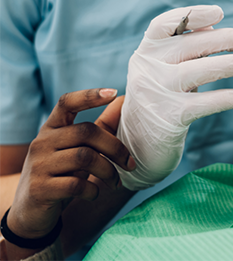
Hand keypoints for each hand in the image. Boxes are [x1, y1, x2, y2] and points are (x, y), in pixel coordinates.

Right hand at [7, 89, 135, 240]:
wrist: (29, 213)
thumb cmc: (61, 174)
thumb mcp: (76, 148)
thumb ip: (98, 127)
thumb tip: (123, 99)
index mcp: (52, 127)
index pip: (67, 102)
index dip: (90, 96)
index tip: (113, 92)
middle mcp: (42, 142)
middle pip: (86, 132)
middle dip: (115, 148)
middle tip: (130, 164)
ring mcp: (39, 165)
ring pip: (84, 157)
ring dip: (108, 171)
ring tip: (116, 182)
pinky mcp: (40, 189)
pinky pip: (76, 184)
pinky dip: (93, 190)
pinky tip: (95, 194)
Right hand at [116, 5, 232, 190]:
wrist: (137, 142)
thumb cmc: (161, 96)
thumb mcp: (166, 68)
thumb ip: (185, 47)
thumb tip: (213, 25)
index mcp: (147, 50)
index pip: (164, 24)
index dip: (193, 15)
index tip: (220, 12)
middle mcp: (147, 67)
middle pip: (188, 45)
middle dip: (224, 39)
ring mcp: (156, 92)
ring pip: (197, 71)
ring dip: (228, 64)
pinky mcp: (168, 117)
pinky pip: (202, 103)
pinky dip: (226, 98)